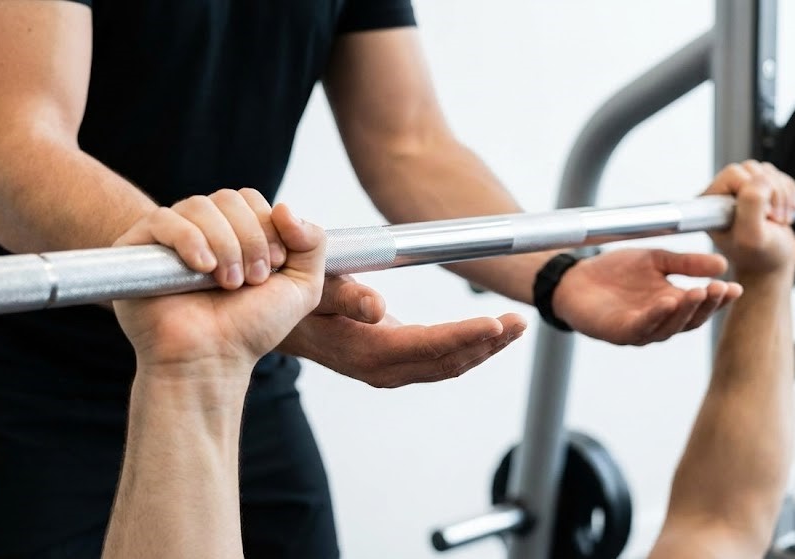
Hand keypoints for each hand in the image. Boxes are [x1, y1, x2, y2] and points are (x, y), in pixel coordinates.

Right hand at [113, 189, 324, 373]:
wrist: (211, 360)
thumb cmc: (250, 329)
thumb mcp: (302, 287)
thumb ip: (312, 243)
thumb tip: (284, 207)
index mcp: (233, 233)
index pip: (250, 199)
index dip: (267, 227)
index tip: (273, 269)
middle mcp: (200, 231)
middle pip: (228, 198)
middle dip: (250, 237)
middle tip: (252, 279)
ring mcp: (168, 239)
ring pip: (200, 206)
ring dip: (225, 243)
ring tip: (228, 283)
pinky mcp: (137, 248)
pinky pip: (164, 220)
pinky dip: (190, 240)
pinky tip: (202, 268)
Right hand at [278, 275, 527, 387]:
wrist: (276, 322)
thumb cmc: (295, 298)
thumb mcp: (313, 288)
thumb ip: (344, 295)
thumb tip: (378, 306)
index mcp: (367, 350)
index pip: (426, 347)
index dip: (463, 336)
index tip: (494, 323)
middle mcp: (382, 367)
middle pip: (447, 362)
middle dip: (487, 344)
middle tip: (519, 322)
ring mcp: (390, 368)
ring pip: (448, 365)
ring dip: (484, 348)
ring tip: (515, 327)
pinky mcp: (395, 361)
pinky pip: (439, 361)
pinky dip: (468, 348)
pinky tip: (489, 335)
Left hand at [552, 249, 741, 345]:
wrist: (576, 277)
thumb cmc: (616, 272)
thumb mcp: (656, 261)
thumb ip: (686, 263)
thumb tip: (723, 263)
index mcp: (672, 305)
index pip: (702, 306)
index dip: (719, 300)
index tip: (736, 287)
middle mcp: (660, 322)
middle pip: (689, 320)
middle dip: (706, 305)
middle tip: (719, 288)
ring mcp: (640, 330)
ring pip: (668, 327)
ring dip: (684, 311)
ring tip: (697, 292)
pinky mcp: (618, 333)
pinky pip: (640, 328)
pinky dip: (655, 316)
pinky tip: (666, 302)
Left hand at [704, 160, 794, 278]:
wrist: (773, 265)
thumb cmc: (759, 256)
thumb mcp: (752, 236)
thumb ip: (751, 206)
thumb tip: (759, 180)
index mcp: (709, 203)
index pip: (734, 174)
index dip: (754, 190)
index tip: (762, 216)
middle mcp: (721, 194)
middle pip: (752, 169)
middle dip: (771, 192)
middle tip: (774, 218)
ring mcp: (740, 190)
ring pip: (766, 171)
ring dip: (781, 194)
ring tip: (779, 218)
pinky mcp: (759, 190)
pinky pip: (778, 175)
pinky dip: (788, 192)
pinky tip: (784, 212)